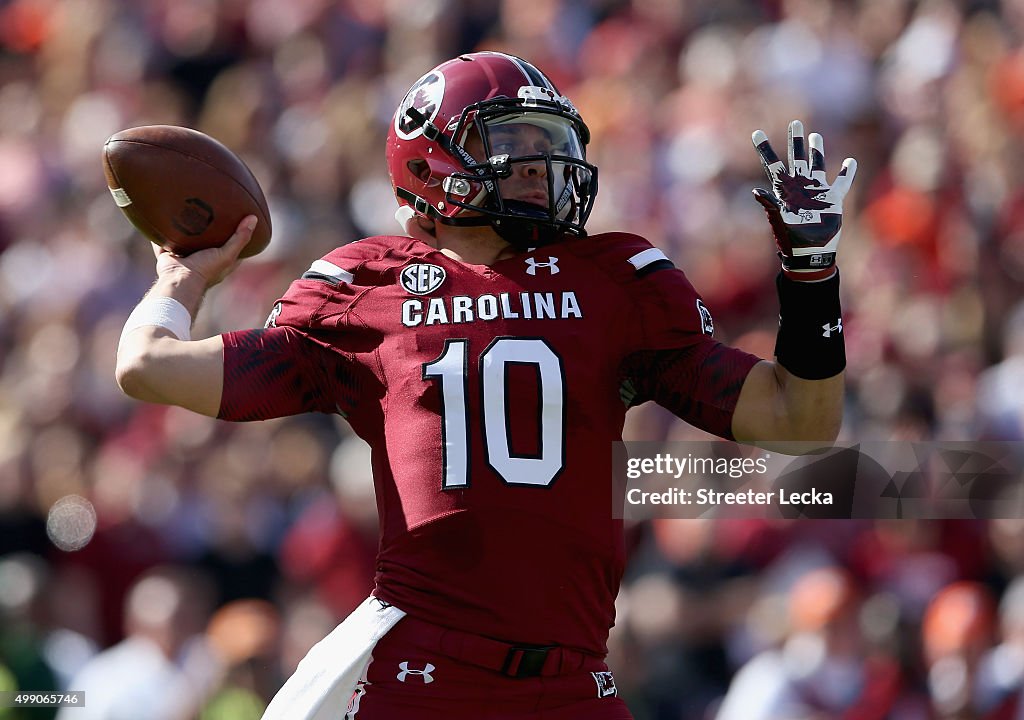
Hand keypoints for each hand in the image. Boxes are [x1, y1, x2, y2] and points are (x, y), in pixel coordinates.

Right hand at [154, 216, 256, 287]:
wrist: (178, 279)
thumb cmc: (205, 270)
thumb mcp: (228, 254)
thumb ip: (240, 238)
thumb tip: (253, 218)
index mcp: (219, 262)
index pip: (232, 247)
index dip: (236, 235)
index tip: (239, 220)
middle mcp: (203, 259)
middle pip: (209, 241)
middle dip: (210, 229)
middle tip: (212, 210)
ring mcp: (186, 257)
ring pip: (187, 239)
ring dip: (188, 229)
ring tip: (190, 208)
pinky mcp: (170, 254)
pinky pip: (166, 240)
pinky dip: (165, 232)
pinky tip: (166, 216)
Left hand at [752, 120, 856, 280]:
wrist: (810, 252)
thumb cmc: (791, 239)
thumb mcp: (779, 221)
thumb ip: (770, 205)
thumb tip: (757, 192)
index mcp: (784, 189)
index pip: (772, 165)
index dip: (764, 149)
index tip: (756, 133)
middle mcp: (800, 186)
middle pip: (796, 158)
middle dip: (795, 140)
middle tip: (795, 123)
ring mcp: (816, 191)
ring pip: (817, 165)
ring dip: (816, 151)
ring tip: (815, 137)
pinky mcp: (833, 199)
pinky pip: (842, 182)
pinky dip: (847, 173)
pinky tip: (850, 162)